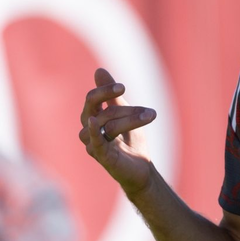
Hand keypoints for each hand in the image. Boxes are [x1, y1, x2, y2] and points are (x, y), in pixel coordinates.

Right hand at [78, 68, 157, 194]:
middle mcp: (89, 130)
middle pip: (101, 111)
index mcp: (93, 118)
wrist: (141, 170)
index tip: (123, 87)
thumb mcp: (124, 112)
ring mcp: (93, 144)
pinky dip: (94, 132)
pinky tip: (95, 123)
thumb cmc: (130, 142)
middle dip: (125, 109)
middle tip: (147, 111)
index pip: (92, 99)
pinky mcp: (102, 157)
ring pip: (107, 124)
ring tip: (150, 117)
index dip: (105, 90)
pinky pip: (94, 143)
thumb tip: (98, 70)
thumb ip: (111, 94)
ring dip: (130, 120)